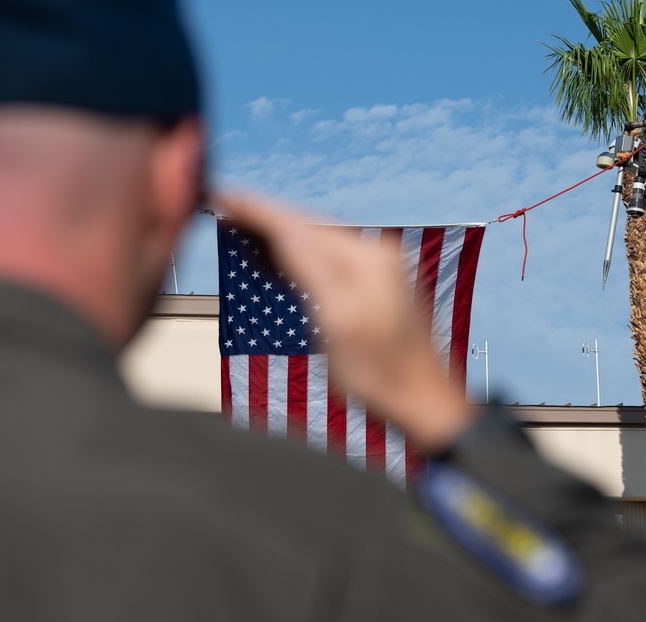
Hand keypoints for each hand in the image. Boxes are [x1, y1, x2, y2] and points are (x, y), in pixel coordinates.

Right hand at [216, 192, 473, 452]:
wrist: (422, 401)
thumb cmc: (382, 374)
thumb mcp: (337, 323)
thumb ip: (311, 272)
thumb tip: (282, 232)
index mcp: (366, 259)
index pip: (298, 224)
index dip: (257, 210)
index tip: (223, 196)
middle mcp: (375, 254)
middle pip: (307, 224)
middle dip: (264, 215)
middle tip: (223, 204)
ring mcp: (378, 267)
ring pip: (315, 238)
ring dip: (278, 231)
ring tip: (240, 224)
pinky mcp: (375, 284)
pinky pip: (327, 255)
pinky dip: (297, 251)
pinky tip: (277, 254)